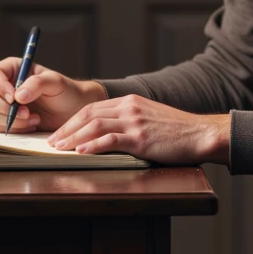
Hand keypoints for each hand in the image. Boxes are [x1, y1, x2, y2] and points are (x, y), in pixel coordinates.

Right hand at [0, 59, 105, 133]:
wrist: (71, 111)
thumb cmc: (65, 91)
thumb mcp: (55, 82)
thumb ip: (37, 84)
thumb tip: (17, 96)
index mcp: (12, 69)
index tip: (14, 99)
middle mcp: (2, 85)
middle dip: (5, 108)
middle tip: (28, 113)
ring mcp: (1, 104)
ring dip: (12, 120)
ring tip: (35, 118)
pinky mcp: (4, 120)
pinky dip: (15, 129)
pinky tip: (32, 125)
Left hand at [48, 93, 229, 165]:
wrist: (201, 133)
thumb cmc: (177, 130)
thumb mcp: (150, 116)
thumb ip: (130, 119)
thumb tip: (109, 132)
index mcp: (130, 101)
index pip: (92, 107)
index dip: (72, 120)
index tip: (60, 132)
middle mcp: (129, 108)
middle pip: (88, 114)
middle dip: (66, 129)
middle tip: (51, 142)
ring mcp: (134, 122)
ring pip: (95, 126)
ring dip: (73, 138)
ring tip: (59, 148)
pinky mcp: (141, 138)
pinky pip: (110, 140)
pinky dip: (92, 146)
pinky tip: (81, 152)